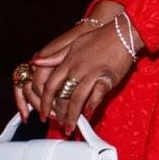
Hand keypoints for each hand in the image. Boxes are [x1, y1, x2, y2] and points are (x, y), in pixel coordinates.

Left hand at [12, 0, 125, 121]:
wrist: (122, 32)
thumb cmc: (99, 37)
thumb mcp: (74, 44)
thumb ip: (55, 56)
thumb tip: (35, 61)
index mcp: (68, 61)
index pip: (50, 85)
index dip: (44, 102)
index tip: (42, 113)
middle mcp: (77, 68)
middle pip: (62, 96)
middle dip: (58, 113)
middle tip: (58, 124)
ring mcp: (92, 74)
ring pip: (76, 99)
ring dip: (72, 116)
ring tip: (70, 127)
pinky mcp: (107, 78)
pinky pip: (96, 96)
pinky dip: (91, 107)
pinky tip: (88, 115)